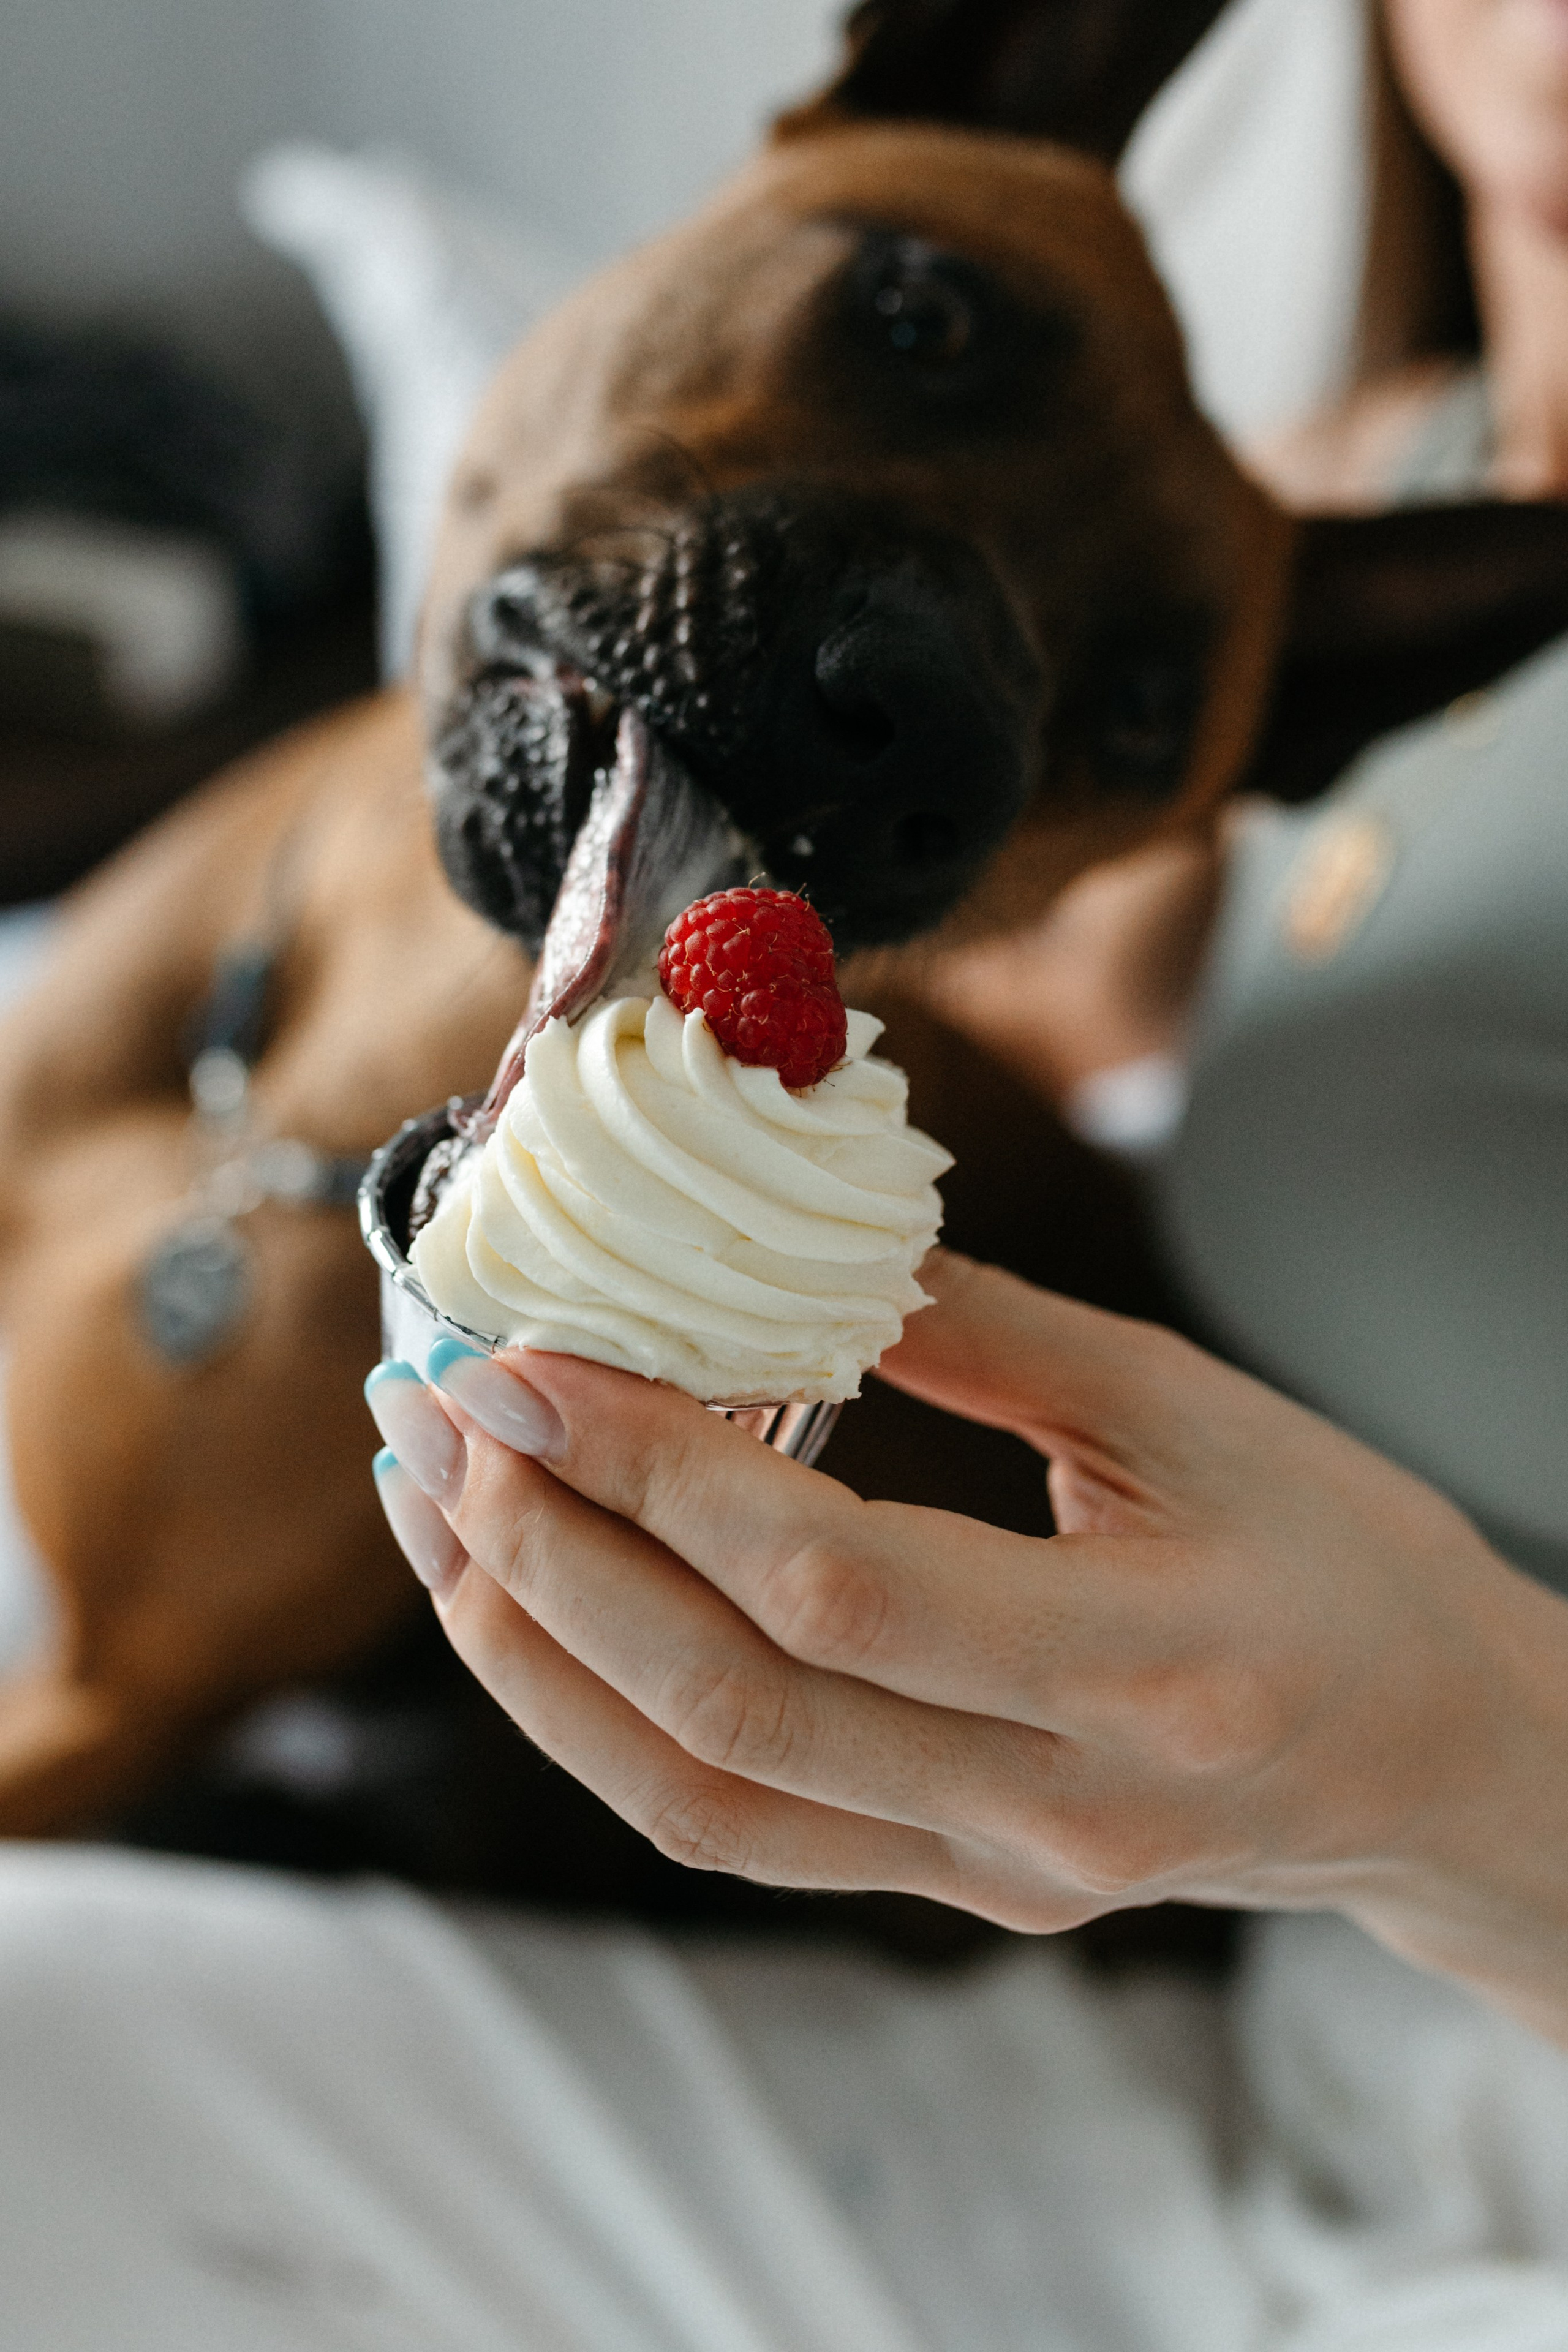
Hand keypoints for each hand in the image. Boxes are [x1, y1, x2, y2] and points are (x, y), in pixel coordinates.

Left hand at [368, 1255, 1567, 2039]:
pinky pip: (743, 1828)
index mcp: (1140, 1660)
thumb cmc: (1351, 1565)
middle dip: (544, 1559)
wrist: (1442, 1763)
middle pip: (730, 1709)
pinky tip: (544, 1615)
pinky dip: (612, 1725)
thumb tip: (793, 1245)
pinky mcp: (961, 1890)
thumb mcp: (1197, 1413)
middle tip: (433, 1420)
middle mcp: (1056, 1804)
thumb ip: (989, 1334)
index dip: (651, 1473)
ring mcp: (999, 1872)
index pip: (831, 1586)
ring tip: (438, 1522)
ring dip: (540, 1658)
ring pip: (702, 1800)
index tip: (524, 1362)